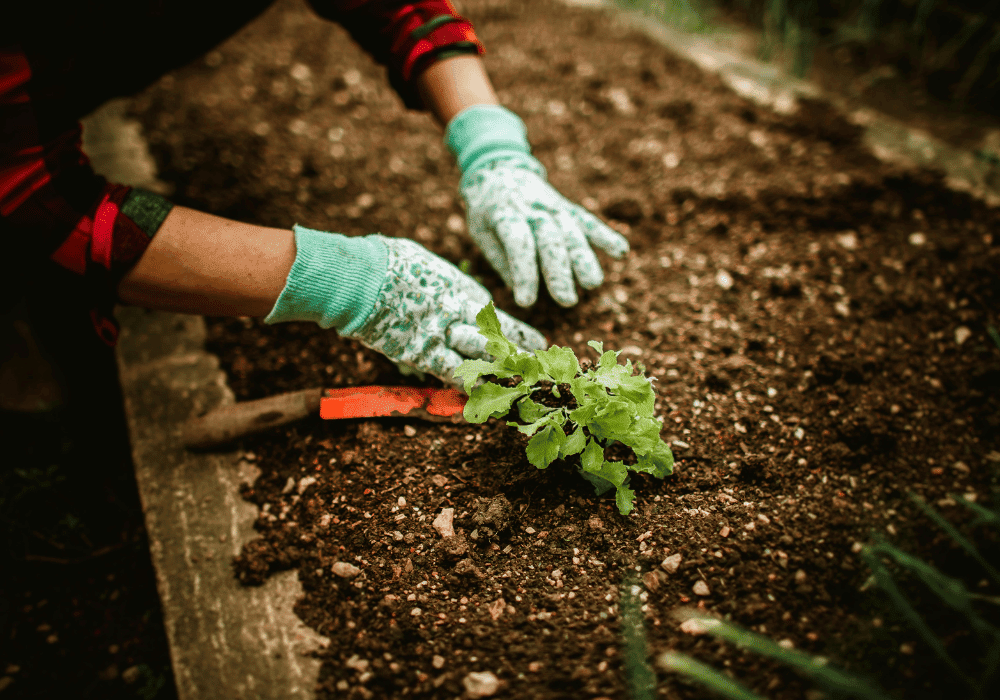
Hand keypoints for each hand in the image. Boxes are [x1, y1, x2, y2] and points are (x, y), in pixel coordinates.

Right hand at [342, 235, 546, 385]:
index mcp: (460, 287)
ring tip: (519, 382)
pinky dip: (468, 385)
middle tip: (537, 362)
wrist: (361, 277)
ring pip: (481, 357)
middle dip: (519, 351)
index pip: (492, 314)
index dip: (512, 329)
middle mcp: (459, 311)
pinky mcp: (422, 353)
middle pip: (496, 336)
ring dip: (500, 371)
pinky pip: (452, 372)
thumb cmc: (386, 261)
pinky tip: (483, 394)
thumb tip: (440, 284)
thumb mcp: (423, 263)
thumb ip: (438, 280)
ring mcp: (442, 334)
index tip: (531, 339)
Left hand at [461, 156, 629, 306]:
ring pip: (572, 232)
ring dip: (584, 258)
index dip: (523, 273)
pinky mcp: (567, 208)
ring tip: (592, 284)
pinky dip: (605, 235)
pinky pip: (588, 221)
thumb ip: (500, 259)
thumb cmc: (487, 211)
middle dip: (559, 271)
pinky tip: (621, 252)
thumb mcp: (480, 232)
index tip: (526, 302)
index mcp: (505, 215)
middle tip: (566, 300)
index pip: (518, 244)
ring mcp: (553, 207)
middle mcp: (533, 209)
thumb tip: (520, 289)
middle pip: (550, 240)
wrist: (499, 170)